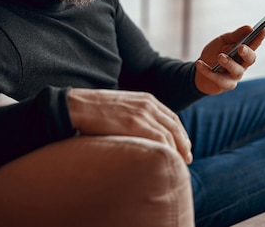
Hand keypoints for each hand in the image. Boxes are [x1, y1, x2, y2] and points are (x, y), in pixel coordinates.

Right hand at [67, 88, 191, 163]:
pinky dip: (167, 152)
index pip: (172, 118)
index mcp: (147, 99)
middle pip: (175, 127)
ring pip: (170, 135)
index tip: (184, 146)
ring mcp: (142, 113)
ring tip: (179, 165)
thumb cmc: (95, 110)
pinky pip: (160, 140)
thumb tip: (143, 132)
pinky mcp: (135, 124)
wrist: (78, 106)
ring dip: (177, 151)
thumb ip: (136, 115)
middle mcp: (148, 105)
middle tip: (187, 159)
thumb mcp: (123, 107)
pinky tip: (167, 162)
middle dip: (183, 143)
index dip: (180, 133)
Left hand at [194, 25, 264, 94]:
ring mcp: (234, 76)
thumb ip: (235, 36)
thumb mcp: (223, 41)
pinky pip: (218, 79)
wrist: (199, 70)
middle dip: (247, 53)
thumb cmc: (214, 53)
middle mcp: (242, 65)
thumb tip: (249, 28)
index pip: (254, 45)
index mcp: (243, 52)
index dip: (259, 39)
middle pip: (250, 60)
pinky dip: (207, 71)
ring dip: (228, 63)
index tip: (263, 30)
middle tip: (241, 48)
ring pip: (236, 71)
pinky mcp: (224, 85)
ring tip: (220, 56)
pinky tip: (200, 63)